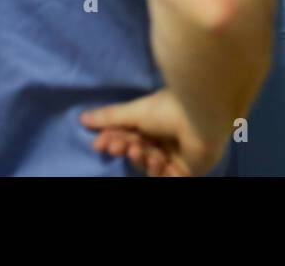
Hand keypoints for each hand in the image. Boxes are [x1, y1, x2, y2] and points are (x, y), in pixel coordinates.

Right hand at [81, 87, 221, 176]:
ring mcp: (177, 154)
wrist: (202, 117)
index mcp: (157, 121)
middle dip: (123, 148)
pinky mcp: (187, 170)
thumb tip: (82, 117)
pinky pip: (164, 175)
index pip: (130, 134)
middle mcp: (167, 137)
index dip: (113, 139)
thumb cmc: (170, 108)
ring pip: (148, 164)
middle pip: (136, 150)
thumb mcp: (135, 112)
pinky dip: (157, 169)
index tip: (98, 142)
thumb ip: (110, 117)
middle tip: (114, 146)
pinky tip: (158, 159)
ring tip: (139, 149)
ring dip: (140, 158)